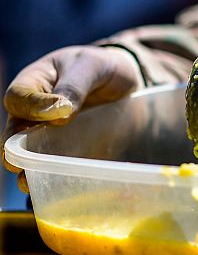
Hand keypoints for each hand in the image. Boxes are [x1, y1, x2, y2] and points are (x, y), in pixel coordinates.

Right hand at [2, 45, 142, 191]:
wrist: (125, 78)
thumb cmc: (100, 66)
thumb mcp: (90, 66)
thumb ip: (74, 86)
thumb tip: (60, 113)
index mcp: (33, 85)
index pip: (18, 98)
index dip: (31, 108)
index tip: (56, 116)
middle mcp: (34, 114)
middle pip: (15, 136)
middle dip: (16, 153)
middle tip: (22, 166)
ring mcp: (51, 136)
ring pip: (32, 157)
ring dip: (31, 172)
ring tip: (35, 184)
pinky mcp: (71, 152)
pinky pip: (60, 167)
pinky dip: (60, 179)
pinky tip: (65, 188)